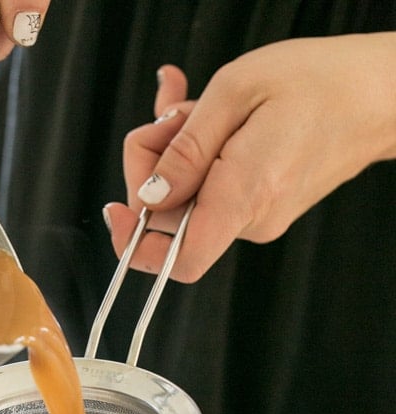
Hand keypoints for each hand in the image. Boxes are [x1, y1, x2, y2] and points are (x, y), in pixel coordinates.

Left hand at [105, 33, 395, 282]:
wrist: (381, 94)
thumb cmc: (319, 81)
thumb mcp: (236, 92)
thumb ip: (184, 150)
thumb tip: (149, 198)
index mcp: (244, 194)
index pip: (178, 259)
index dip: (135, 246)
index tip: (116, 211)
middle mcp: (251, 219)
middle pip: (171, 217)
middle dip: (152, 165)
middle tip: (167, 114)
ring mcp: (258, 216)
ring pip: (188, 196)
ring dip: (175, 151)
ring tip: (191, 103)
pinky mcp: (261, 205)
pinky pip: (210, 187)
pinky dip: (196, 153)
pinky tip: (195, 112)